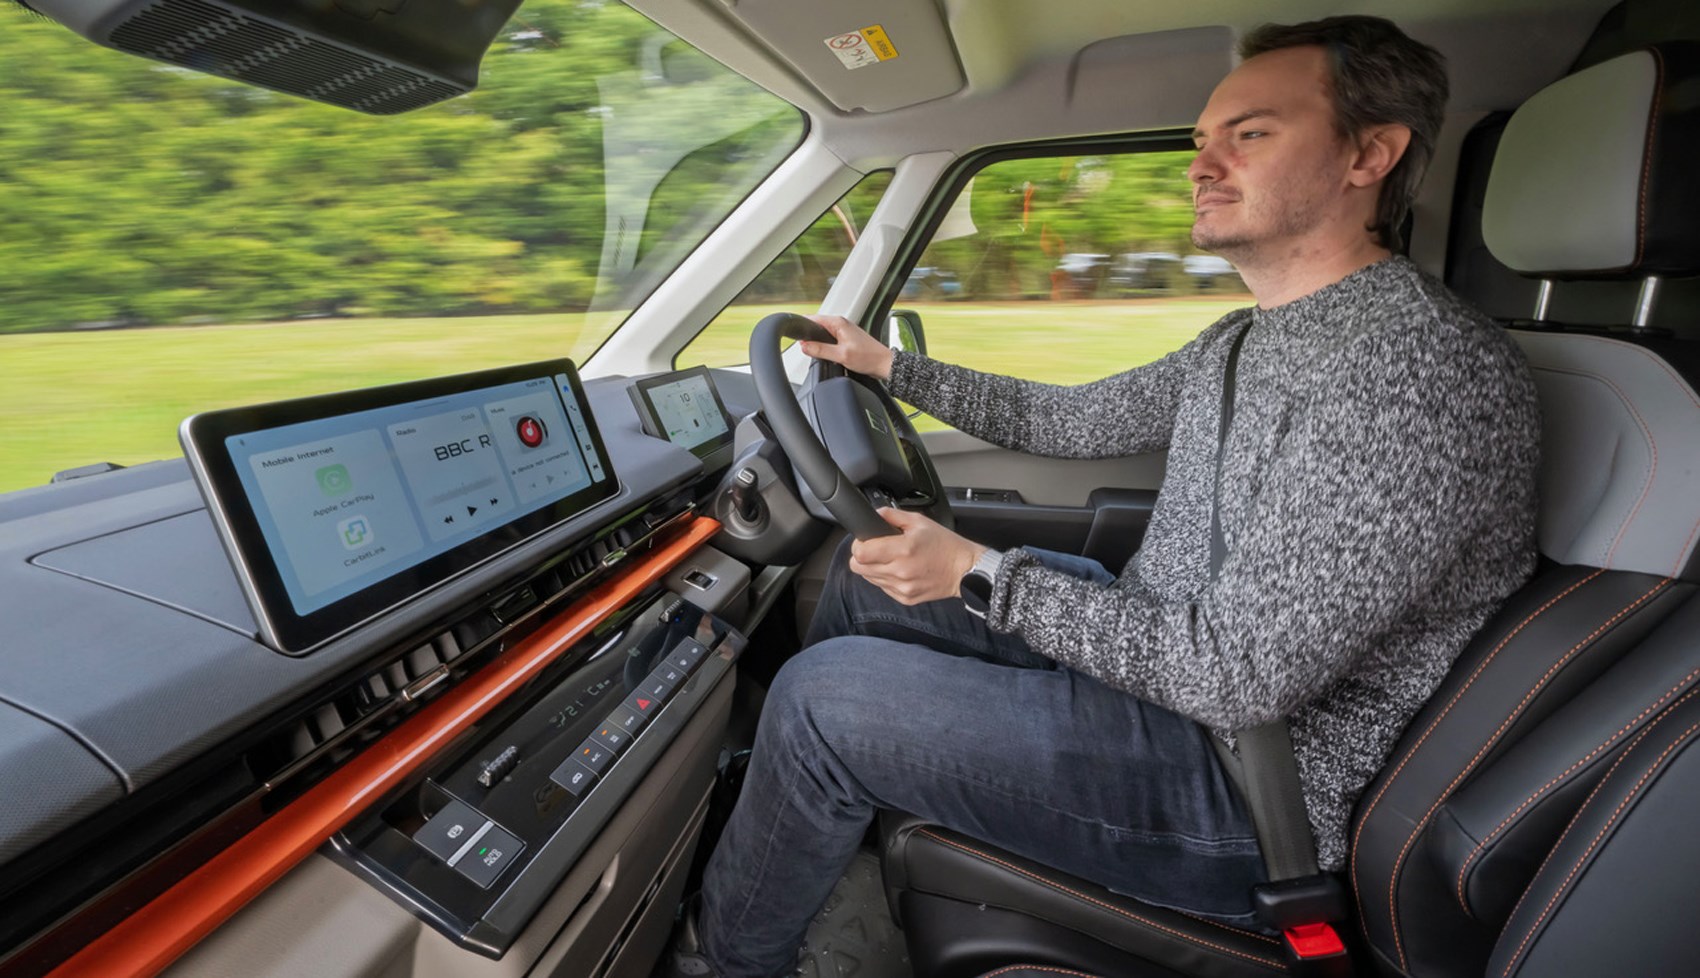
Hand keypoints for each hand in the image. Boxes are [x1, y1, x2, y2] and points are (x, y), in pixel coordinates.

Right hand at [799, 314, 895, 379]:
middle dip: (809, 337)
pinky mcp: (846, 338)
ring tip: (817, 352)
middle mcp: (841, 323)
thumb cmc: (868, 358)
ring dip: (818, 342)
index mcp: (838, 323)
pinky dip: (825, 346)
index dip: (803, 329)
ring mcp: (843, 331)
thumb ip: (820, 350)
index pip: (812, 319)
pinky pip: (829, 339)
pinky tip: (827, 354)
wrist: (883, 364)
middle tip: (808, 349)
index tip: (798, 338)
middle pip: (816, 326)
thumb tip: (804, 346)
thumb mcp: (840, 355)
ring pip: (822, 334)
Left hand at [849, 507, 986, 604]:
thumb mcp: (920, 522)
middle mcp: (900, 571)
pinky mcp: (905, 598)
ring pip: (868, 578)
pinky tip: (900, 570)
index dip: (858, 545)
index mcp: (903, 549)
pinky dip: (886, 579)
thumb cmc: (945, 545)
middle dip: (863, 557)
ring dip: (874, 568)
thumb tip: (874, 515)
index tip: (864, 541)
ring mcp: (902, 588)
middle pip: (859, 568)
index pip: (861, 553)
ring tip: (892, 559)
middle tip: (875, 549)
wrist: (964, 570)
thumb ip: (892, 515)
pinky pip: (883, 588)